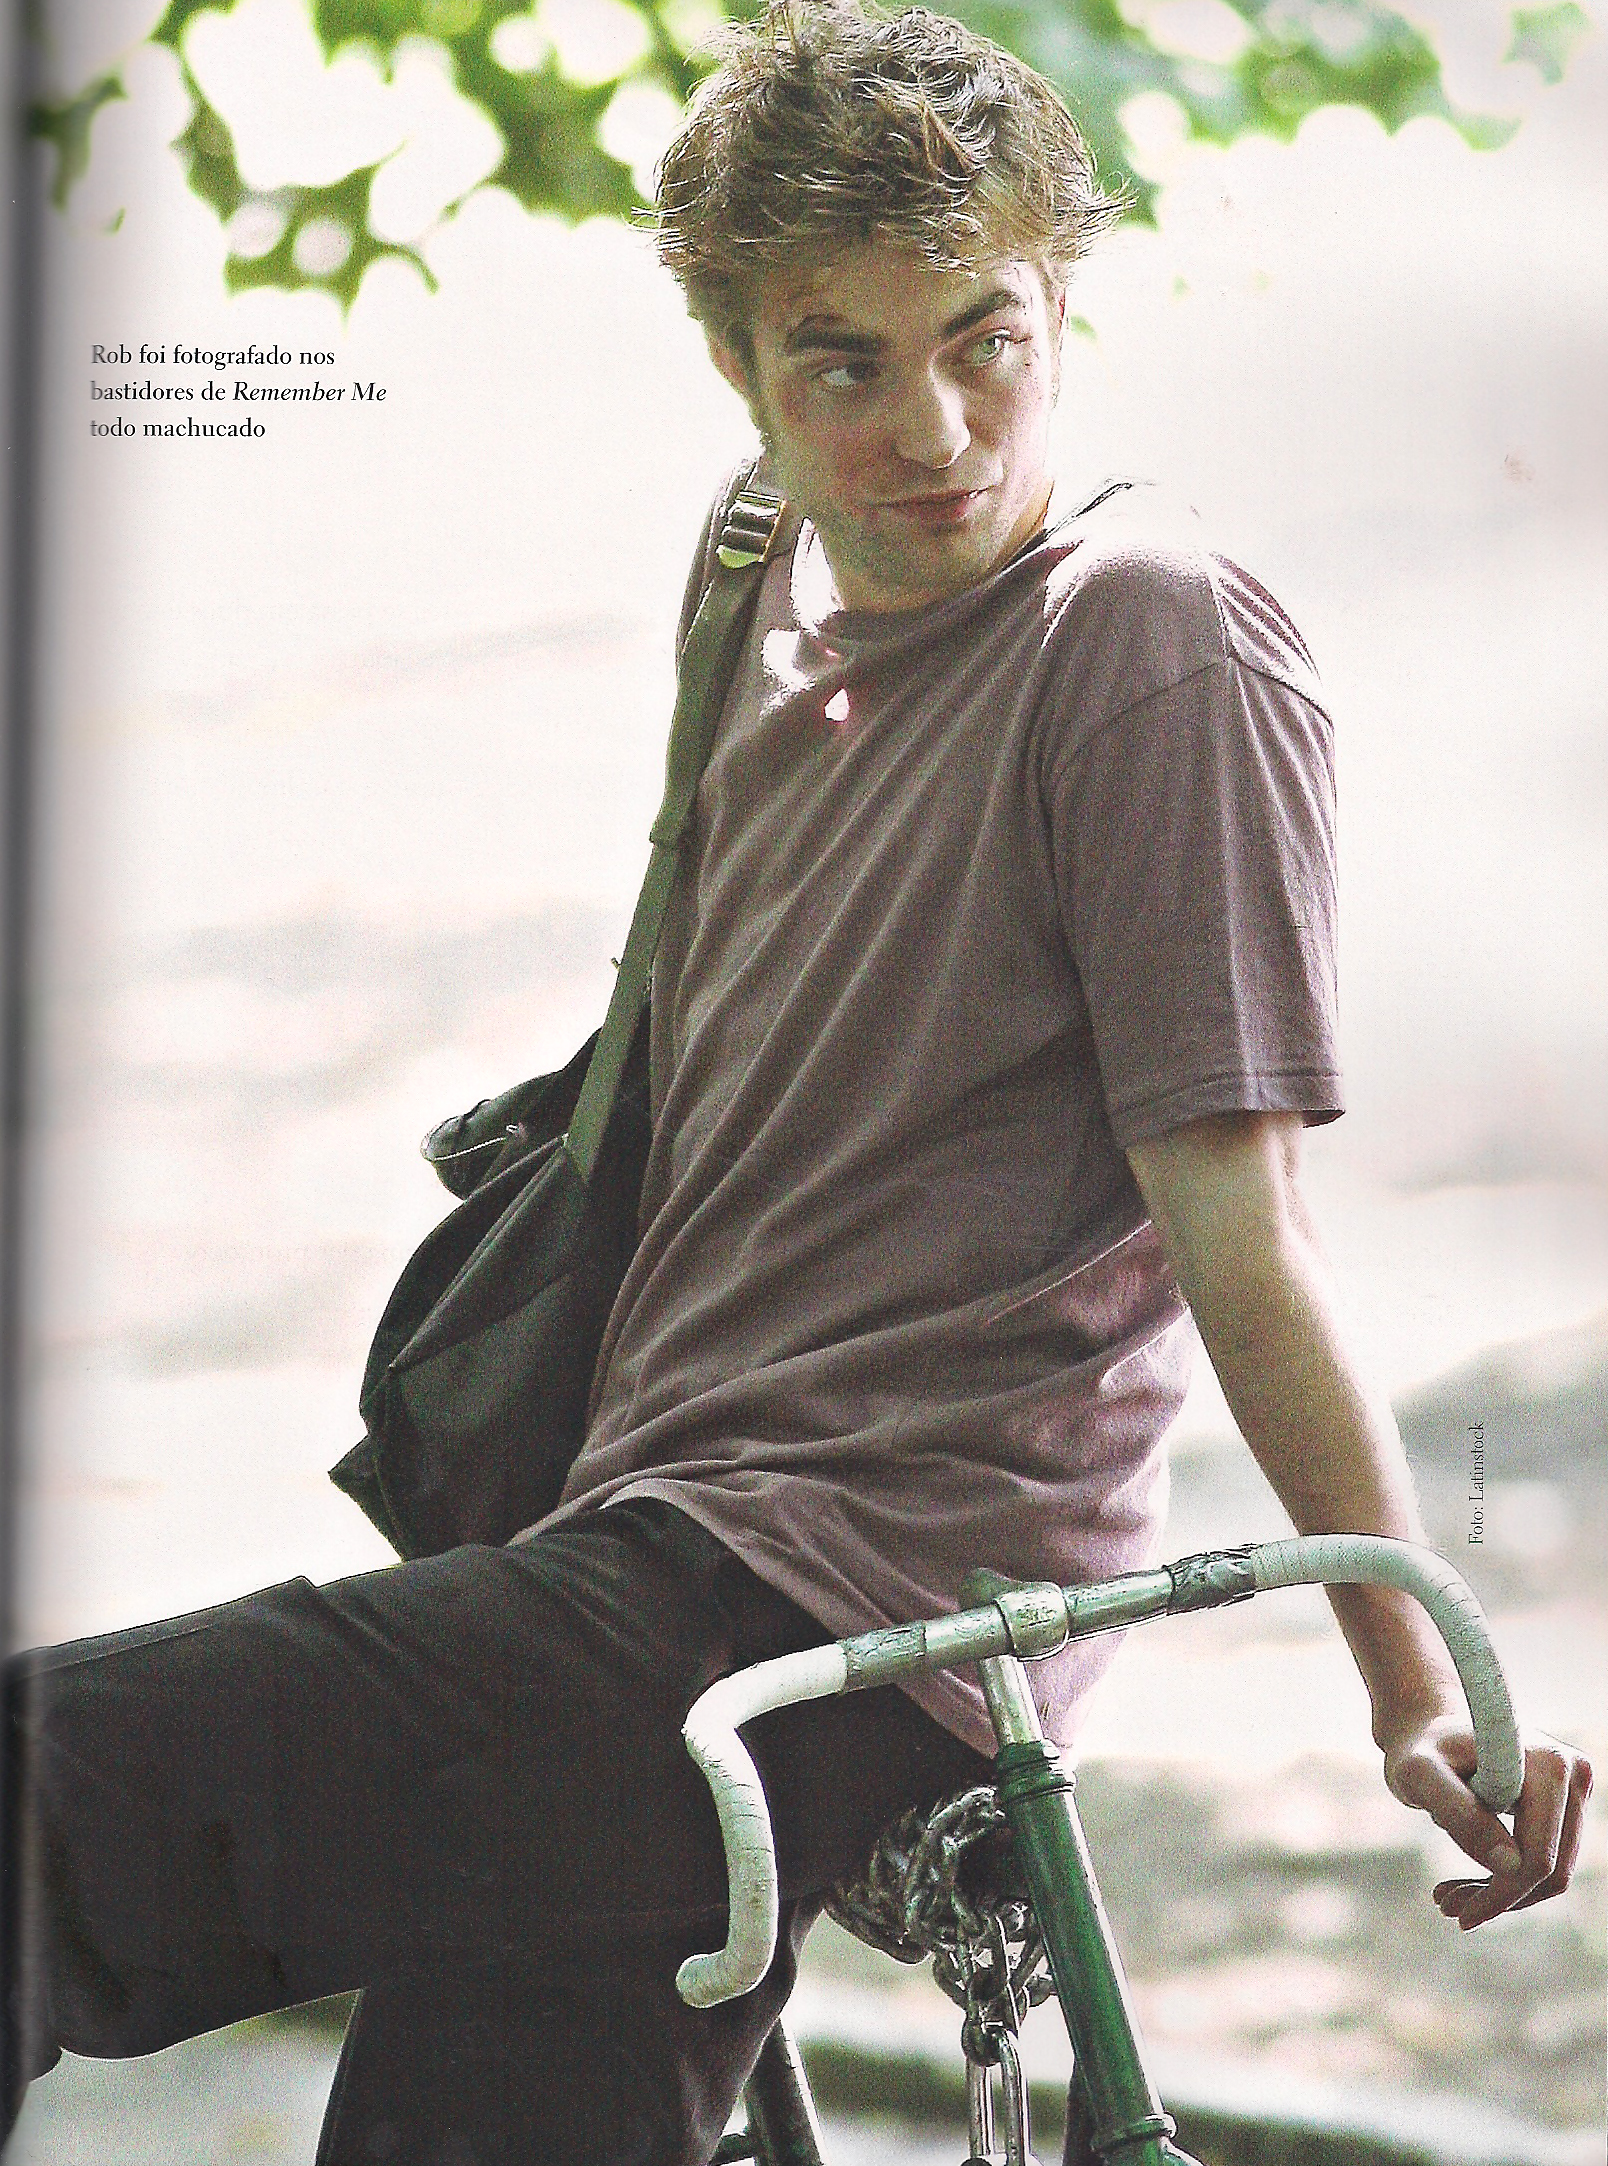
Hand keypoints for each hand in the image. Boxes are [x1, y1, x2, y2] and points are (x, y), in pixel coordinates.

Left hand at [1382, 1713, 1593, 1928]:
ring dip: (1503, 1894)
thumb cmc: (1421, 1748)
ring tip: (1449, 1898)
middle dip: (1500, 1898)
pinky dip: (1508, 1879)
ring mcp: (1575, 1789)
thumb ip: (1459, 1813)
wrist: (1429, 1728)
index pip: (1538, 1857)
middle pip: (1552, 1870)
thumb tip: (1511, 1866)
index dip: (1500, 1894)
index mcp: (1548, 1764)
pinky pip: (1546, 1859)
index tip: (1457, 1913)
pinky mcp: (1565, 1806)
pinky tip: (1467, 1883)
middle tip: (1446, 1905)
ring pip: (1552, 1872)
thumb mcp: (1420, 1776)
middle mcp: (1574, 1774)